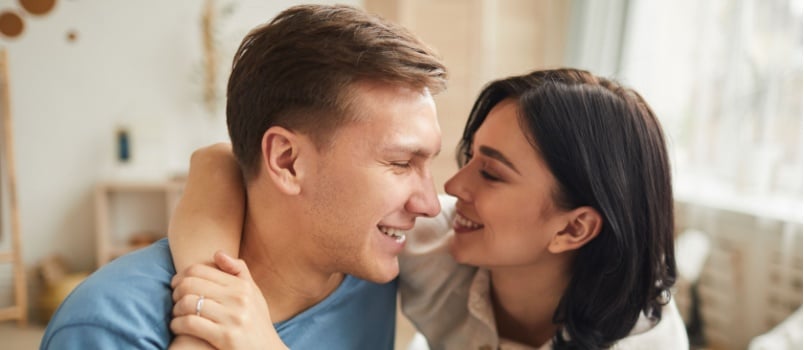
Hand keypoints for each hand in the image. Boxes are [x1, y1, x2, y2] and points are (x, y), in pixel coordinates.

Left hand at [170, 251, 287, 348]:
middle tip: (174, 300)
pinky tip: (178, 327)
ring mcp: (232, 318)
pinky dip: (177, 324)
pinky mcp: (225, 337)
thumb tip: (217, 253)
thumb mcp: (254, 294)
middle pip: (190, 284)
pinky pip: (190, 323)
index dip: (181, 276)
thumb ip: (239, 271)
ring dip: (175, 310)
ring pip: (188, 303)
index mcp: (242, 286)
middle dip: (176, 292)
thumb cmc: (257, 322)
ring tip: (177, 315)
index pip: (200, 270)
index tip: (177, 285)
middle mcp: (238, 299)